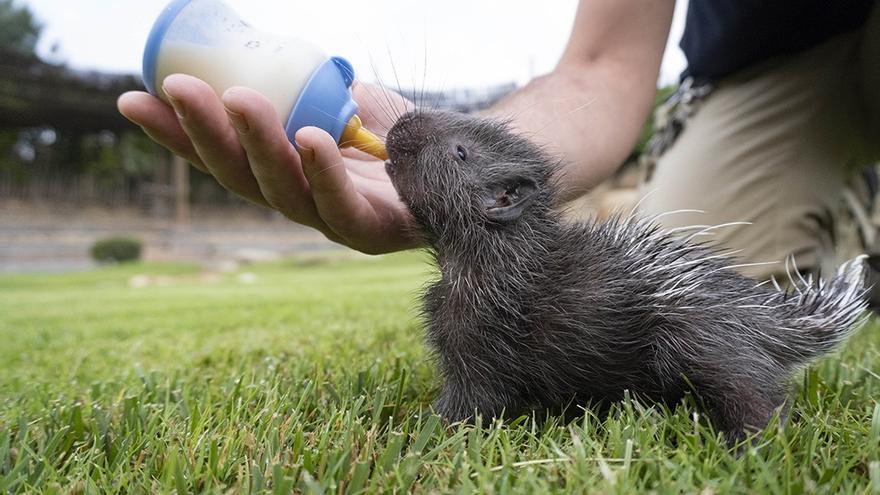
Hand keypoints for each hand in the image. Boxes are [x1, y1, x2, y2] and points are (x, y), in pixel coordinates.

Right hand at [117, 75, 419, 253]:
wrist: (467, 158)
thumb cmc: (399, 132)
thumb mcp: (342, 101)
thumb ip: (304, 89)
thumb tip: (262, 57)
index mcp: (285, 177)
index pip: (222, 159)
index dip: (177, 134)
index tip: (133, 100)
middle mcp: (303, 205)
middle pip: (243, 177)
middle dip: (206, 133)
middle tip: (180, 87)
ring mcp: (338, 223)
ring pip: (285, 192)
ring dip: (257, 144)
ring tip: (239, 99)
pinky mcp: (378, 233)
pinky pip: (344, 210)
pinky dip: (325, 175)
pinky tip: (308, 139)